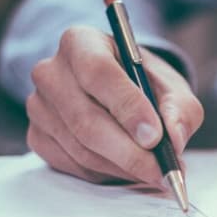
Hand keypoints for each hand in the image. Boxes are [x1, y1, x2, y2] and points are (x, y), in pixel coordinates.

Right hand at [26, 25, 202, 184]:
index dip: (127, 107)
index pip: (98, 72)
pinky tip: (129, 169)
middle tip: (162, 170)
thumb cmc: (144, 84)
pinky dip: (107, 174)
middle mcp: (51, 71)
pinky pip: (73, 165)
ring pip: (81, 149)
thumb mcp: (171, 87)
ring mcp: (39, 106)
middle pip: (86, 119)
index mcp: (81, 42)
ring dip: (123, 167)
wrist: (117, 93)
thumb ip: (179, 109)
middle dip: (130, 152)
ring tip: (155, 172)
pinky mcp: (37, 137)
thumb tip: (174, 138)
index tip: (155, 136)